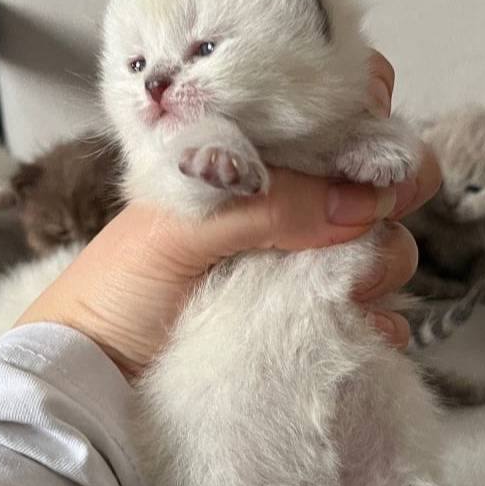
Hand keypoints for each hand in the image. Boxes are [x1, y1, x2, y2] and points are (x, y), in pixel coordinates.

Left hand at [17, 52, 439, 376]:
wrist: (95, 376)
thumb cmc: (117, 286)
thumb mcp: (176, 228)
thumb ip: (266, 204)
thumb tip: (359, 202)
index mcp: (254, 159)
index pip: (338, 109)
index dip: (368, 119)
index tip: (364, 153)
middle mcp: (290, 204)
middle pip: (379, 178)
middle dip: (388, 194)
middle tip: (358, 225)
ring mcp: (307, 265)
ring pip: (387, 244)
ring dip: (381, 263)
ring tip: (342, 287)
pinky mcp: (317, 324)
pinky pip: (380, 315)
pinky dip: (381, 321)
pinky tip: (356, 328)